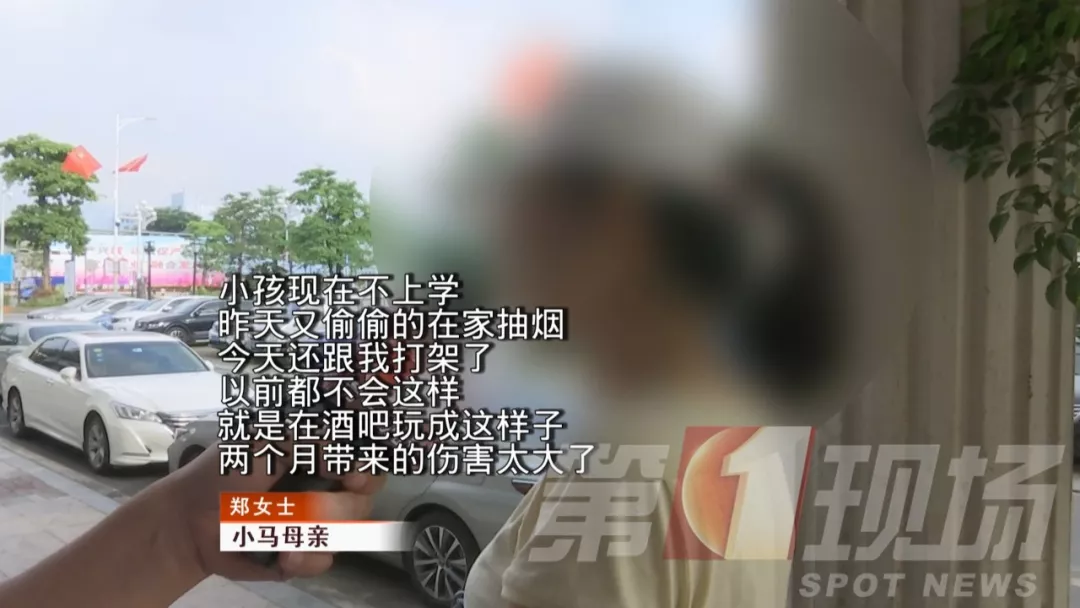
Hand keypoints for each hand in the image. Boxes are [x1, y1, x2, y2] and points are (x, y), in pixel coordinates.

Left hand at [154, 441, 384, 581]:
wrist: (189, 522)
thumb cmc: (222, 473)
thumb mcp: (262, 440)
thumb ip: (306, 438)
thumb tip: (342, 453)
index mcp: (317, 458)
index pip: (363, 460)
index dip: (366, 470)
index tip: (350, 477)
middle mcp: (324, 489)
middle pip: (363, 499)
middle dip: (339, 506)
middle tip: (310, 509)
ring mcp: (316, 524)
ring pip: (347, 532)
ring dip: (316, 534)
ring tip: (282, 535)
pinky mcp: (303, 555)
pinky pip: (324, 560)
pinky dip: (305, 558)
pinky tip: (282, 554)